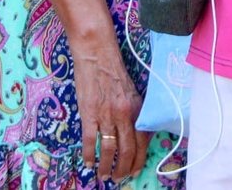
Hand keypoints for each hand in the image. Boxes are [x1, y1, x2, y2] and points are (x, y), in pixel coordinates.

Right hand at [75, 42, 149, 181]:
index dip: (138, 159)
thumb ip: (134, 112)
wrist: (97, 55)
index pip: (142, 141)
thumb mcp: (132, 92)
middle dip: (124, 168)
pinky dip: (89, 155)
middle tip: (119, 178)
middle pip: (127, 149)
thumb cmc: (114, 72)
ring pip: (109, 149)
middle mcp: (125, 114)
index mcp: (137, 108)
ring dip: (107, 166)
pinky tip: (89, 162)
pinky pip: (90, 141)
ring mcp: (107, 115)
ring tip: (104, 174)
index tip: (134, 170)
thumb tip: (135, 133)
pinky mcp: (89, 114)